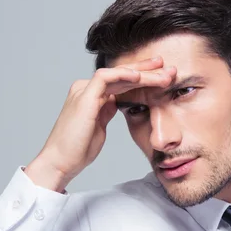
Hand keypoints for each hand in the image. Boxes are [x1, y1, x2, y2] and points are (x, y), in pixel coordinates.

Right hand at [25, 57, 176, 190]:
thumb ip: (107, 111)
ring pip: (118, 74)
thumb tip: (118, 103)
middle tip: (169, 68)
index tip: (162, 77)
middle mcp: (86, 89)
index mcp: (91, 95)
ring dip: (142, 73)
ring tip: (163, 73)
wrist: (60, 162)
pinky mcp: (84, 98)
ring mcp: (84, 91)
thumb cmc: (77, 149)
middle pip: (122, 74)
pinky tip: (139, 76)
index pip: (121, 80)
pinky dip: (123, 75)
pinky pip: (104, 78)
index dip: (143, 77)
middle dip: (147, 70)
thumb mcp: (98, 126)